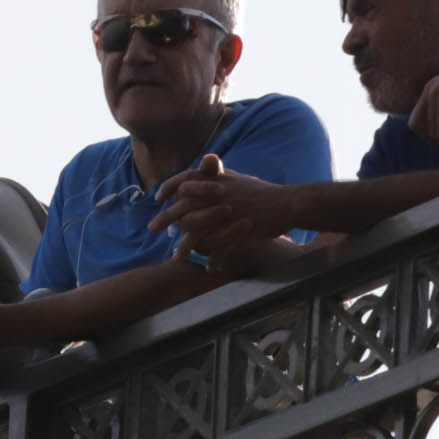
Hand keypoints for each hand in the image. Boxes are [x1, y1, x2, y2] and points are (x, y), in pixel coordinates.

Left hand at [150, 154, 294, 263]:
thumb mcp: (236, 179)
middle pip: (182, 207)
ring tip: (177, 257)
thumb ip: (216, 176)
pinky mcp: (236, 230)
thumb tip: (202, 171)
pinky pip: (218, 248)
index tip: (158, 198)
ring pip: (195, 230)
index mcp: (217, 180)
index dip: (169, 188)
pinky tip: (208, 267)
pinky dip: (212, 259)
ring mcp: (225, 213)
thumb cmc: (262, 193)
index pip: (185, 180)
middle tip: (151, 229)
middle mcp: (217, 195)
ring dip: (184, 246)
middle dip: (165, 219)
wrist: (288, 203)